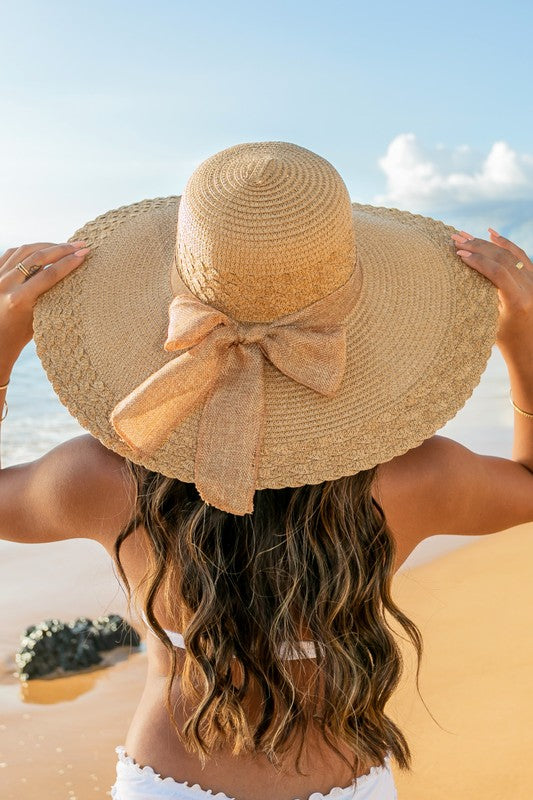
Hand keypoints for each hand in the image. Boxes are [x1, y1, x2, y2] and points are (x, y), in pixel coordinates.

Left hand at [0, 241, 89, 374]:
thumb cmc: (19, 336)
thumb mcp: (38, 319)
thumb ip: (48, 296)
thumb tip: (69, 274)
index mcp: (19, 300)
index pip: (49, 274)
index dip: (68, 263)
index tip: (84, 254)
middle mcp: (6, 285)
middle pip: (38, 258)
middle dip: (62, 249)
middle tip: (80, 244)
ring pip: (24, 251)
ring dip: (47, 245)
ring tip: (65, 245)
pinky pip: (12, 254)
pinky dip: (29, 249)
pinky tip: (42, 249)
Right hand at [451, 228, 532, 363]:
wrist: (530, 349)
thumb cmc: (506, 342)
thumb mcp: (491, 322)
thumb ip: (484, 298)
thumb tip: (463, 276)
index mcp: (519, 300)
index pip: (497, 271)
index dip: (477, 260)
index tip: (459, 252)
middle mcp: (531, 287)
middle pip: (503, 258)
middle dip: (478, 246)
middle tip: (456, 239)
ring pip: (511, 254)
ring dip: (487, 243)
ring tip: (466, 235)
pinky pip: (520, 256)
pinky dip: (505, 244)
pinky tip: (492, 233)